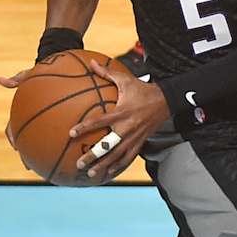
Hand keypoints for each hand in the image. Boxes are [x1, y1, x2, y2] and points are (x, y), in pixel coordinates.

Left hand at [69, 59, 167, 180]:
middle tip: (80, 163)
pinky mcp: (140, 143)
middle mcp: (127, 128)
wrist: (165, 101)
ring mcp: (134, 138)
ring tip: (92, 174)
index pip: (100, 121)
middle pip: (108, 146)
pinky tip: (108, 174)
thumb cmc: (142, 90)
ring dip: (104, 166)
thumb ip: (107, 73)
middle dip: (94, 155)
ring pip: (117, 156)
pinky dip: (118, 167)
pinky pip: (128, 158)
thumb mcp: (125, 80)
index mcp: (121, 113)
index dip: (85, 127)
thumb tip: (91, 63)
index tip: (71, 133)